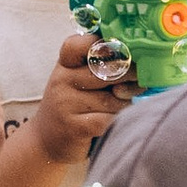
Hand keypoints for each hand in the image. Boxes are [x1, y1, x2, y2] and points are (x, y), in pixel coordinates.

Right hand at [28, 31, 128, 166]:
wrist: (46, 142)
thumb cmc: (72, 105)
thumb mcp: (78, 79)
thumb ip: (101, 65)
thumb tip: (139, 60)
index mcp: (65, 64)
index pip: (80, 44)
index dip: (104, 45)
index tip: (123, 53)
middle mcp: (62, 80)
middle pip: (107, 71)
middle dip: (131, 75)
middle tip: (140, 81)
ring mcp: (65, 104)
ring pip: (113, 98)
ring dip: (126, 103)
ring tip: (124, 105)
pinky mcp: (74, 127)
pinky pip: (109, 119)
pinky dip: (118, 121)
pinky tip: (115, 122)